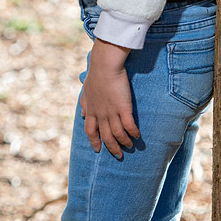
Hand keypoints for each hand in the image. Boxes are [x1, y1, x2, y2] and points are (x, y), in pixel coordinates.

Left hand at [80, 38, 139, 157]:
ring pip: (117, 134)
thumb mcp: (86, 90)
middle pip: (105, 136)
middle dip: (112, 148)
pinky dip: (133, 133)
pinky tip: (138, 136)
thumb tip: (82, 114)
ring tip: (130, 147)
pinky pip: (129, 125)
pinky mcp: (123, 107)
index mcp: (91, 110)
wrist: (104, 65)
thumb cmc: (96, 74)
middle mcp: (100, 114)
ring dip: (124, 142)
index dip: (94, 141)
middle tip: (118, 156)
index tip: (97, 149)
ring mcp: (112, 112)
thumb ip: (85, 104)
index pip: (90, 131)